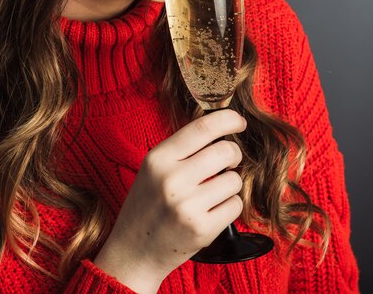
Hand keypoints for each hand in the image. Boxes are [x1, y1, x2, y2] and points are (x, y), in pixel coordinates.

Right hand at [93, 109, 246, 292]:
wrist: (133, 252)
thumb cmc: (147, 206)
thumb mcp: (153, 170)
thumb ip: (182, 150)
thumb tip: (221, 127)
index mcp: (158, 159)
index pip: (202, 128)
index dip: (228, 119)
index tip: (239, 122)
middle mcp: (171, 179)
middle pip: (226, 151)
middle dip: (234, 155)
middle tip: (227, 164)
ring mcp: (187, 206)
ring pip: (234, 180)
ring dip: (230, 185)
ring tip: (211, 194)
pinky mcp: (202, 230)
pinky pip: (235, 205)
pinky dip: (229, 207)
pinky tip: (212, 212)